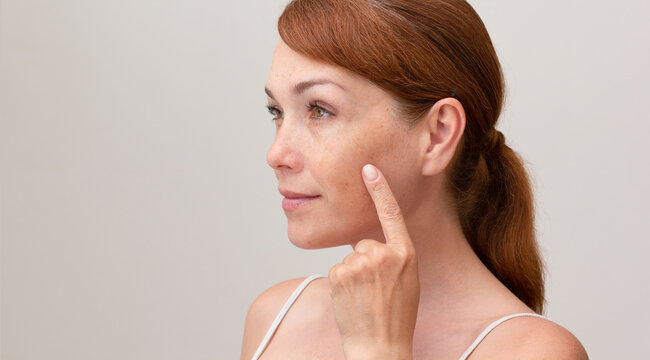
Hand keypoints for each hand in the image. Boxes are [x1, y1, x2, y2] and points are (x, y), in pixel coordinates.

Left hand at [328, 164, 419, 359]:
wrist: (380, 346)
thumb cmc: (396, 317)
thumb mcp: (408, 282)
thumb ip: (394, 257)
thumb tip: (370, 243)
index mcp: (406, 254)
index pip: (391, 214)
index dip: (380, 190)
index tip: (368, 169)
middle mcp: (384, 254)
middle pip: (364, 243)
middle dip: (364, 262)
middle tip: (374, 290)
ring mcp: (361, 263)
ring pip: (349, 259)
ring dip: (352, 275)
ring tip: (365, 299)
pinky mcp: (340, 273)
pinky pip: (336, 270)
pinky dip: (340, 284)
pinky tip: (352, 301)